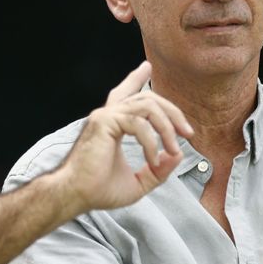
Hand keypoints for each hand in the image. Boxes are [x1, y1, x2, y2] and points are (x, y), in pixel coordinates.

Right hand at [55, 62, 192, 213]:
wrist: (75, 196)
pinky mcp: (104, 123)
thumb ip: (158, 170)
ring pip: (148, 106)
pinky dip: (151, 142)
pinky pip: (138, 123)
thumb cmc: (99, 190)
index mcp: (112, 125)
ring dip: (166, 127)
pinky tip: (152, 159)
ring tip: (173, 148)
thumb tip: (177, 156)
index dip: (136, 79)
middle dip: (171, 112)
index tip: (147, 67)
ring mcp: (105, 116)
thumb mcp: (138, 182)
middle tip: (187, 132)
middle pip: (147, 98)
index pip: (126, 94)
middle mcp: (107, 115)